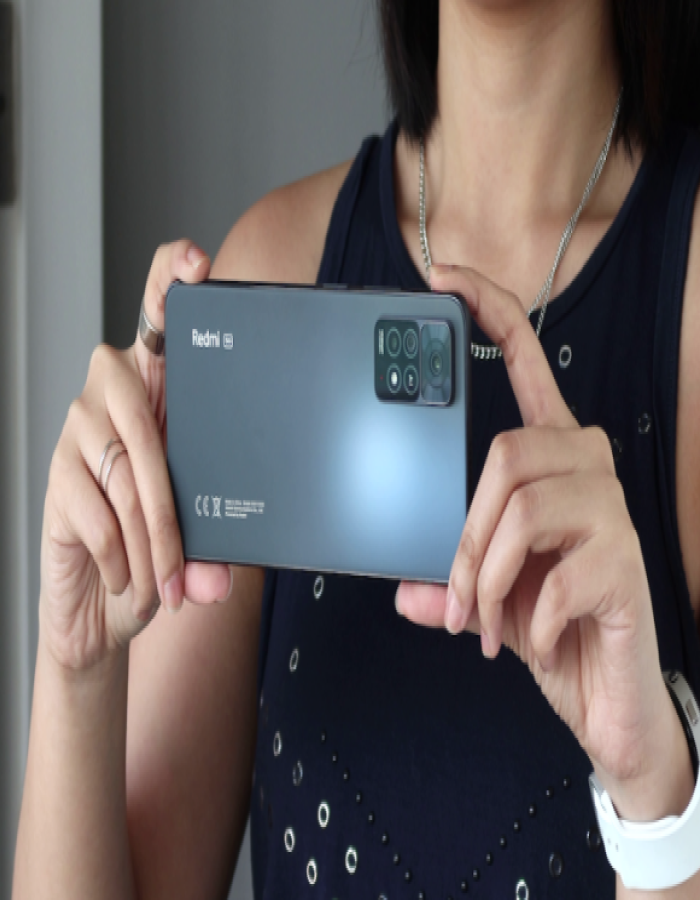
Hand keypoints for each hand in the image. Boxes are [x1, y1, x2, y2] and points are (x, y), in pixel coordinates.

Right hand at [40, 241, 232, 671]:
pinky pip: (98, 511)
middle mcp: (114, 393)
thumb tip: (217, 578)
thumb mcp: (200, 531)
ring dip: (154, 543)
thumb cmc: (158, 547)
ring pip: (127, 473)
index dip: (171, 282)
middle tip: (185, 561)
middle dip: (170, 503)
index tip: (195, 262)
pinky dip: (124, 556)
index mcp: (161, 387)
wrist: (104, 600)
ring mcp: (79, 427)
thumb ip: (216, 546)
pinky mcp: (56, 472)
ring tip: (169, 585)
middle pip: (142, 412)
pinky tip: (132, 579)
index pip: (160, 316)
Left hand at [396, 264, 693, 821]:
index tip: (444, 278)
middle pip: (508, 452)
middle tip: (455, 596)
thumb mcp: (482, 592)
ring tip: (485, 621)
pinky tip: (529, 634)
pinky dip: (521, 615)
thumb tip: (400, 587)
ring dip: (485, 578)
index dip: (491, 310)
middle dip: (464, 537)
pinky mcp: (627, 562)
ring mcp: (613, 512)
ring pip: (520, 507)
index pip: (528, 361)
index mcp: (550, 458)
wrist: (607, 696)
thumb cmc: (546, 625)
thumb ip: (444, 579)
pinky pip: (550, 571)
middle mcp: (588, 468)